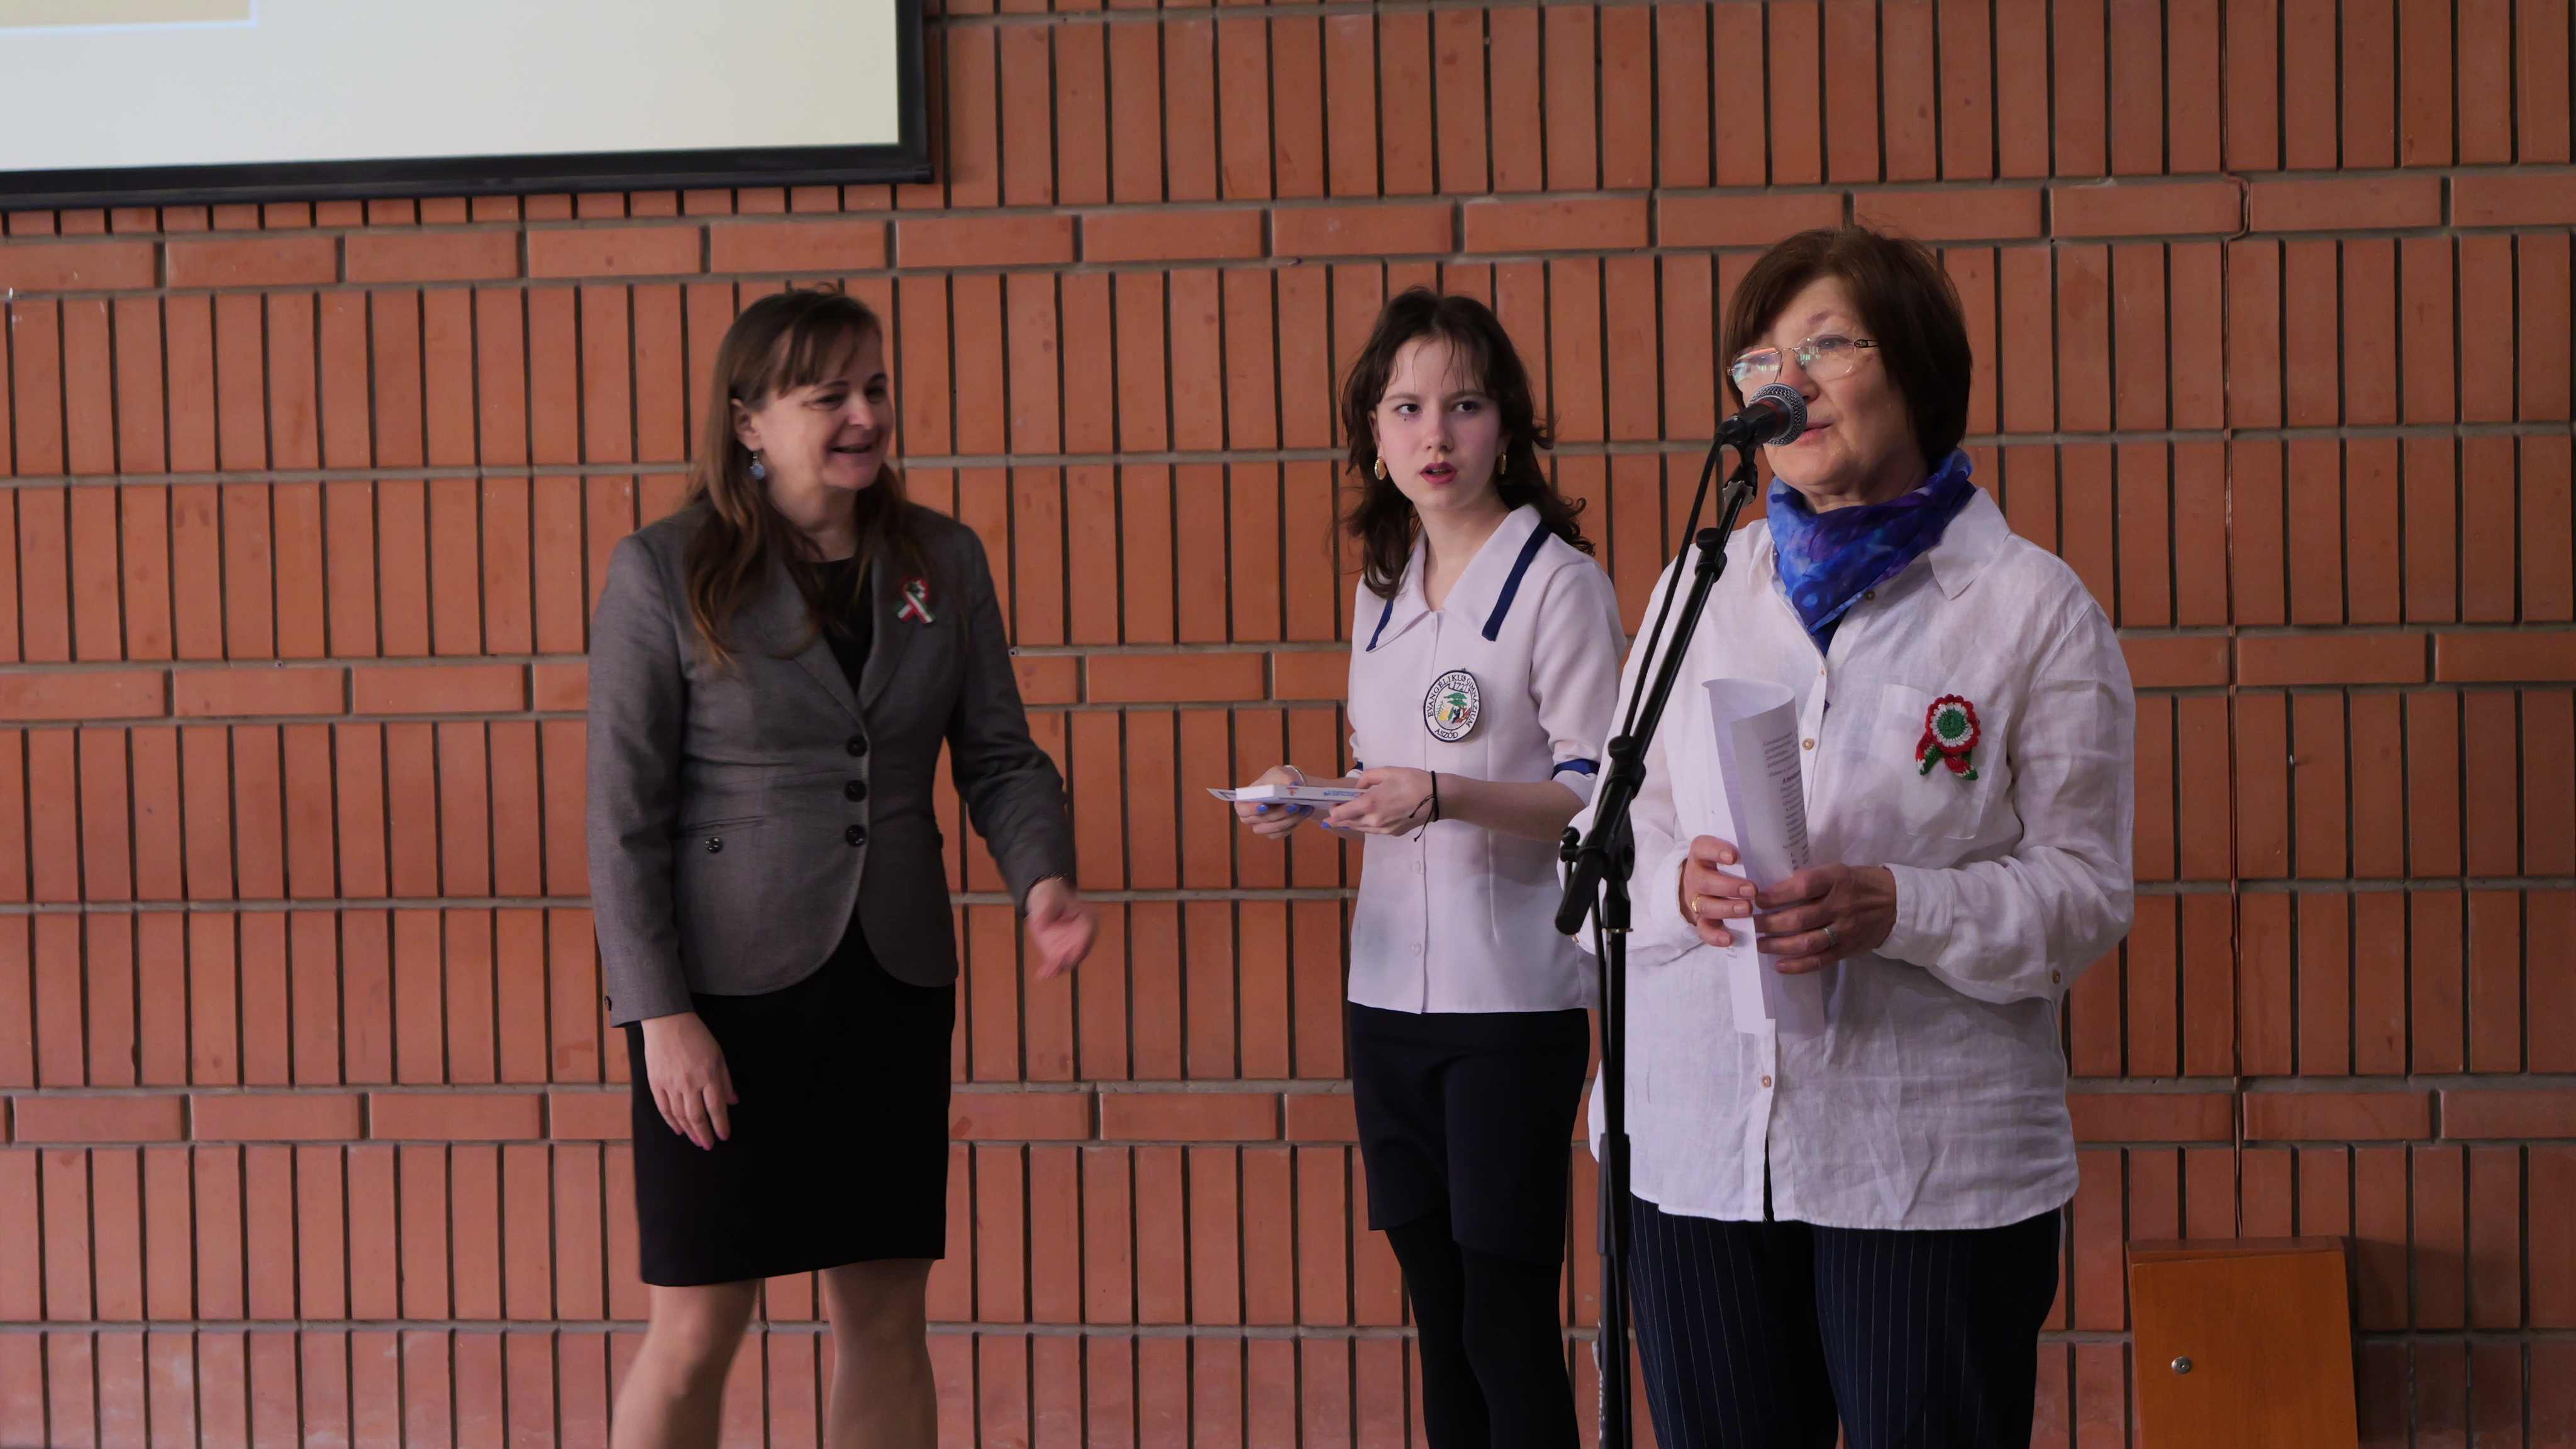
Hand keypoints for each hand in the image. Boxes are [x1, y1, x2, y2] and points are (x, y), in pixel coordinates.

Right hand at [640, 1011, 735, 1149]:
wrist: (667, 1022)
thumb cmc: (696, 1036)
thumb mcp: (718, 1055)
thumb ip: (725, 1080)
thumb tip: (732, 1102)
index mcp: (708, 1074)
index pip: (716, 1107)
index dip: (720, 1124)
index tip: (724, 1136)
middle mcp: (689, 1082)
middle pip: (697, 1116)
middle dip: (704, 1134)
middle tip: (709, 1145)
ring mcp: (670, 1084)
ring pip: (680, 1116)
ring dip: (689, 1131)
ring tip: (696, 1141)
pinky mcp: (656, 1083)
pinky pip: (664, 1108)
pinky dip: (671, 1122)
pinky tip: (678, 1130)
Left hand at [1025, 876, 1097, 978]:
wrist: (1046, 899)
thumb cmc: (1050, 896)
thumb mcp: (1047, 900)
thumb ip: (1045, 914)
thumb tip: (1041, 926)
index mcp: (1088, 918)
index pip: (1087, 932)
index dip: (1079, 945)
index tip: (1072, 952)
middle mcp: (1084, 935)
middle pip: (1079, 951)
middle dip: (1067, 960)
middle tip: (1055, 966)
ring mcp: (1074, 945)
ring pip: (1069, 960)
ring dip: (1058, 967)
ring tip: (1046, 972)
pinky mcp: (1062, 951)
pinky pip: (1059, 962)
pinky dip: (1052, 969)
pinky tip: (1042, 974)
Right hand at [1233, 765, 1314, 838]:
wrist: (1293, 790)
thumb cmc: (1280, 780)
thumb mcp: (1280, 773)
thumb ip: (1284, 777)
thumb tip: (1293, 785)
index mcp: (1246, 800)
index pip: (1242, 809)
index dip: (1251, 809)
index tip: (1265, 805)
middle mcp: (1251, 816)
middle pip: (1261, 820)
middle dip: (1279, 813)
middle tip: (1294, 804)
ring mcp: (1262, 826)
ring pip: (1274, 828)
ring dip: (1291, 818)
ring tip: (1304, 807)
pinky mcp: (1274, 833)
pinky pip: (1283, 832)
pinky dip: (1295, 822)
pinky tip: (1305, 812)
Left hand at [1324, 767, 1435, 835]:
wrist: (1437, 798)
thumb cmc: (1411, 780)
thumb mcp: (1387, 771)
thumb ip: (1367, 779)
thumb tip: (1359, 788)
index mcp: (1370, 804)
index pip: (1343, 813)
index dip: (1334, 812)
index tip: (1330, 808)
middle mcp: (1374, 820)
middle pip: (1350, 823)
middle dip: (1339, 820)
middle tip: (1331, 818)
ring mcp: (1385, 829)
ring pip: (1362, 829)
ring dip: (1352, 824)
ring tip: (1344, 820)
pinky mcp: (1394, 833)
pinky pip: (1374, 831)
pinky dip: (1366, 826)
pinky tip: (1365, 822)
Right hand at [1679, 836, 1758, 948]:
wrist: (1701, 887)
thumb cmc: (1726, 867)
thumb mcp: (1731, 855)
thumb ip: (1746, 854)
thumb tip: (1778, 855)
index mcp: (1702, 855)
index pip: (1702, 848)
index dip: (1716, 851)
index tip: (1734, 857)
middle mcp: (1696, 877)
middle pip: (1705, 881)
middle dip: (1729, 886)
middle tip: (1752, 890)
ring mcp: (1696, 899)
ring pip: (1705, 906)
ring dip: (1727, 909)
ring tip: (1747, 910)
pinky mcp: (1700, 920)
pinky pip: (1703, 930)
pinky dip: (1715, 936)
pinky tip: (1730, 938)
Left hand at [1750, 864, 1896, 974]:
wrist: (1896, 903)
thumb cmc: (1859, 883)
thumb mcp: (1837, 871)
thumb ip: (1811, 880)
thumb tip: (1773, 890)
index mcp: (1836, 880)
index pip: (1803, 887)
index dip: (1777, 895)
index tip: (1757, 899)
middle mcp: (1840, 906)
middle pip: (1799, 918)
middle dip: (1770, 923)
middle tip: (1752, 924)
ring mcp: (1845, 930)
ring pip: (1806, 942)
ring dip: (1778, 945)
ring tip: (1760, 944)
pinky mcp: (1848, 949)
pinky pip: (1819, 960)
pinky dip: (1798, 966)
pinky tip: (1779, 965)